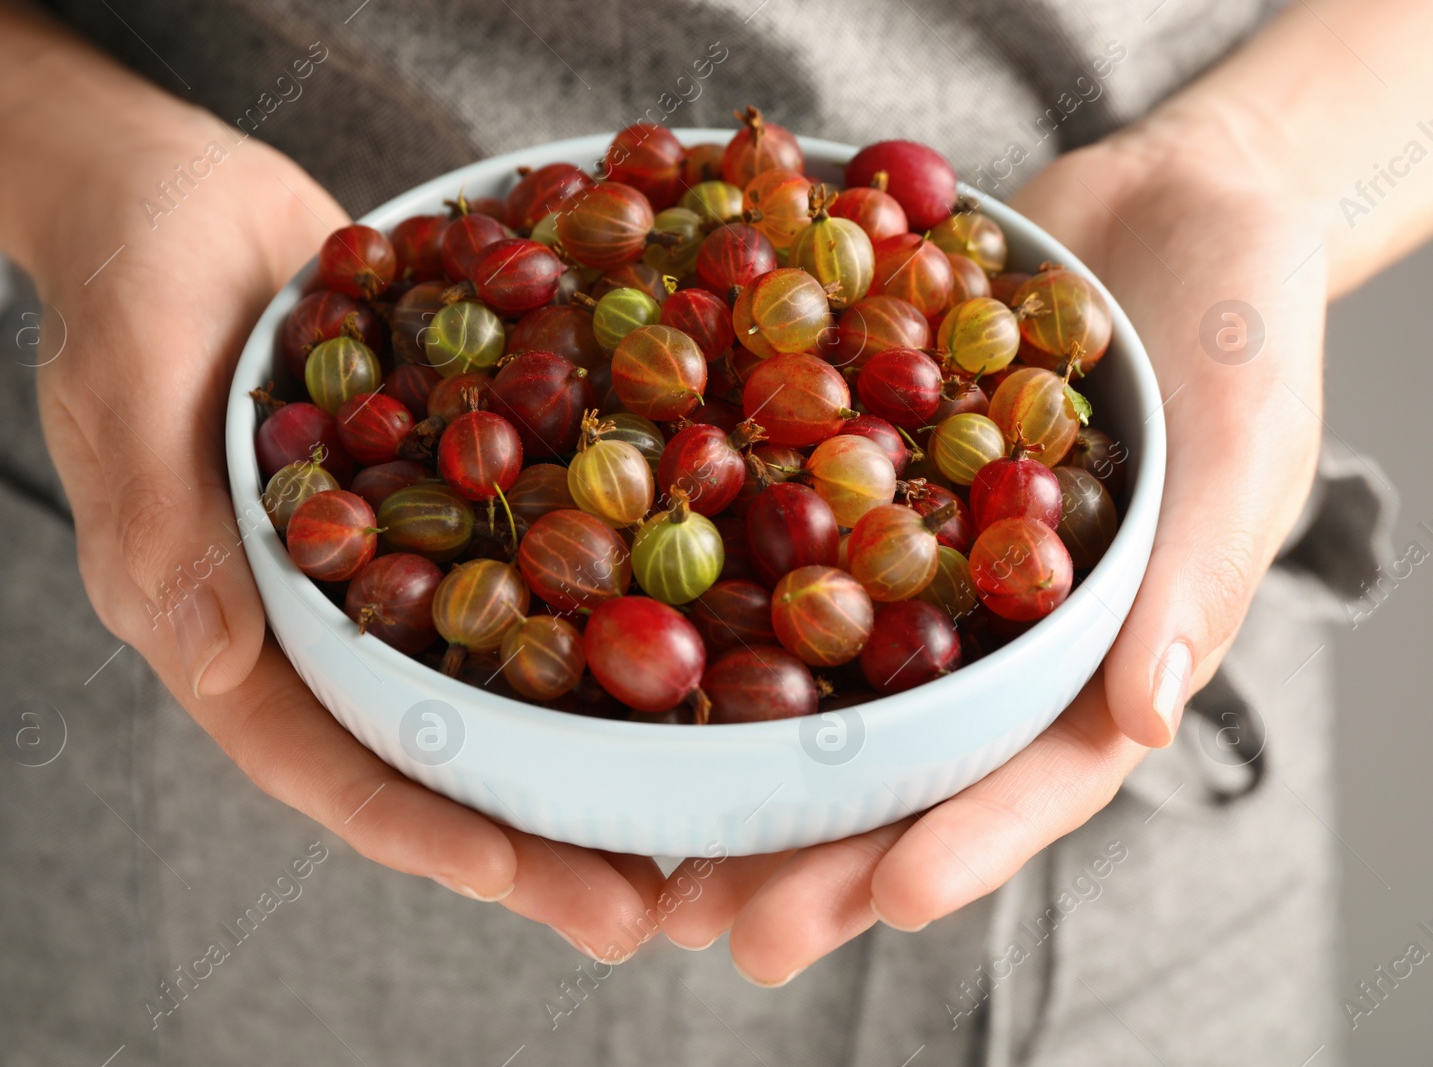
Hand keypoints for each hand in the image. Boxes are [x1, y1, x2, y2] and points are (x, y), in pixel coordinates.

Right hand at [35, 116, 663, 952]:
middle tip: (657, 907)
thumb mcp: (123, 382)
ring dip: (594, 752)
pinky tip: (702, 643)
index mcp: (232, 626)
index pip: (329, 764)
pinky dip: (609, 610)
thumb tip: (208, 656)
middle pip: (441, 752)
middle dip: (540, 836)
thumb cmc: (126, 277)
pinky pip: (534, 565)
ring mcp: (397, 562)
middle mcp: (326, 618)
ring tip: (701, 816)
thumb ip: (156, 518)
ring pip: (503, 680)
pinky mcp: (450, 494)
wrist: (186, 189)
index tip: (540, 893)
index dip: (433, 839)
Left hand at [657, 115, 1327, 981]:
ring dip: (742, 771)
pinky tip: (625, 656)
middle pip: (906, 764)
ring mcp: (919, 566)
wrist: (1162, 200)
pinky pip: (781, 553)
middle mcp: (995, 632)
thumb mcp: (1244, 440)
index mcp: (1102, 655)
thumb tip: (1146, 720)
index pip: (1040, 775)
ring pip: (822, 686)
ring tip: (653, 849)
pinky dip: (713, 605)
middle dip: (822, 851)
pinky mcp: (856, 490)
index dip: (971, 843)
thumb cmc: (1245, 324)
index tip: (891, 902)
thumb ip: (1194, 574)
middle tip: (725, 926)